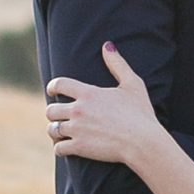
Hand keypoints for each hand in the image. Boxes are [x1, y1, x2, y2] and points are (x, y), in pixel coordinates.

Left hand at [45, 45, 164, 164]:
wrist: (143, 142)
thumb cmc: (140, 114)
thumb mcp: (133, 84)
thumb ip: (118, 64)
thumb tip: (107, 45)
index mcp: (88, 93)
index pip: (59, 84)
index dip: (53, 87)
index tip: (52, 91)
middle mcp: (78, 110)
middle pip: (51, 109)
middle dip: (53, 112)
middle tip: (60, 115)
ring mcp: (77, 130)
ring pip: (52, 129)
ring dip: (55, 130)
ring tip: (61, 132)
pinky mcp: (79, 148)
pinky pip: (59, 148)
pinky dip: (60, 148)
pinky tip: (66, 148)